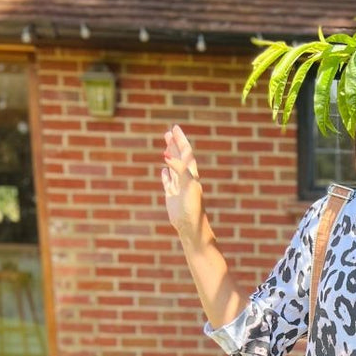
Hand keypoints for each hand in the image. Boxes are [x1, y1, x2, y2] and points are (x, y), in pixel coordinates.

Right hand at [161, 124, 202, 239]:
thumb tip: (166, 155)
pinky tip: (163, 171)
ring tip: (166, 146)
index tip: (175, 128)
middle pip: (180, 158)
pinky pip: (168, 183)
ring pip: (173, 168)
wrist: (191, 228)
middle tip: (169, 132)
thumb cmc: (192, 208)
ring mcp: (178, 188)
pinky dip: (165, 176)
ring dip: (170, 156)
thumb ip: (179, 169)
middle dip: (175, 144)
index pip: (186, 153)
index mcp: (191, 175)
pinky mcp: (172, 198)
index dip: (181, 140)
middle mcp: (186, 179)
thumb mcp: (187, 185)